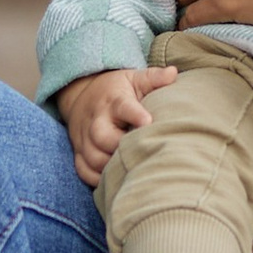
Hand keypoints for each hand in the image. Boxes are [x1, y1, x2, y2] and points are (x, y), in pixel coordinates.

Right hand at [55, 64, 176, 185]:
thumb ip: (154, 78)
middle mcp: (96, 120)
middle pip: (102, 136)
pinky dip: (97, 179)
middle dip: (120, 147)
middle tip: (140, 152)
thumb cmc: (117, 90)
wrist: (82, 94)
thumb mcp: (134, 78)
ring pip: (93, 158)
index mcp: (114, 101)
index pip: (123, 107)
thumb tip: (174, 72)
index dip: (135, 115)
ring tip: (132, 169)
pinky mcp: (79, 152)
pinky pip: (84, 171)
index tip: (148, 122)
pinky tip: (115, 180)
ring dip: (110, 167)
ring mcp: (84, 138)